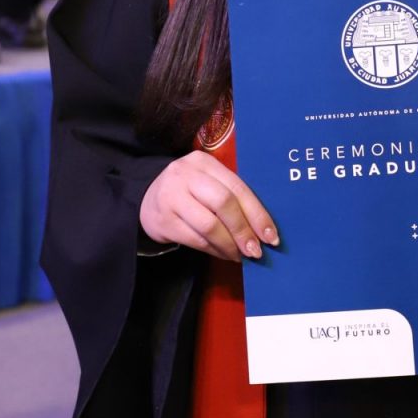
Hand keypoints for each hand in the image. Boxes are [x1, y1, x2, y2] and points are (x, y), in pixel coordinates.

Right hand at [140, 151, 278, 261]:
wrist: (146, 199)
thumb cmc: (189, 192)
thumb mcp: (207, 183)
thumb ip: (231, 197)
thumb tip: (262, 229)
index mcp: (204, 162)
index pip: (237, 187)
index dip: (257, 214)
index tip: (271, 236)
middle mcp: (186, 175)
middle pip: (224, 203)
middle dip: (244, 230)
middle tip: (256, 251)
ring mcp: (171, 197)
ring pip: (210, 225)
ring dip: (230, 245)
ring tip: (240, 255)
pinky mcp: (163, 220)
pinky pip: (196, 240)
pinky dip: (214, 250)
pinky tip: (224, 254)